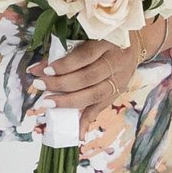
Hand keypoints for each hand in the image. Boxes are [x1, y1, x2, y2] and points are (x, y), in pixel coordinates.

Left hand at [38, 18, 171, 117]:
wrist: (135, 45)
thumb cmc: (103, 41)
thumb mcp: (88, 40)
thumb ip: (65, 53)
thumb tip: (36, 69)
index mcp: (106, 44)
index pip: (84, 56)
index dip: (65, 64)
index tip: (45, 70)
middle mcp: (115, 62)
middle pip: (88, 77)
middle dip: (61, 84)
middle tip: (40, 86)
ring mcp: (118, 80)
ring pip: (95, 94)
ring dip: (69, 101)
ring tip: (48, 103)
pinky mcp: (117, 93)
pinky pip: (101, 108)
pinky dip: (88, 121)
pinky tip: (76, 132)